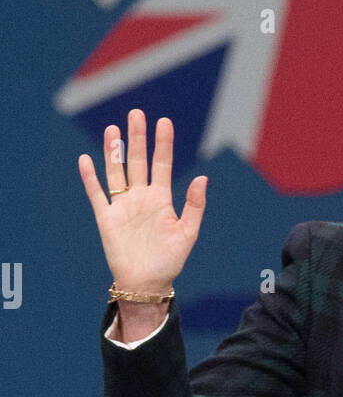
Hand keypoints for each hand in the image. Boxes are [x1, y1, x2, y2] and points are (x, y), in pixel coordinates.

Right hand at [78, 109, 206, 293]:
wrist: (147, 283)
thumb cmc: (170, 260)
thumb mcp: (188, 232)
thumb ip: (194, 204)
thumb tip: (202, 177)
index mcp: (162, 198)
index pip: (162, 164)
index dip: (163, 143)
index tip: (164, 121)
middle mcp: (141, 197)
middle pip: (137, 161)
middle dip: (137, 138)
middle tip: (136, 113)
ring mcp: (123, 206)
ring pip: (116, 172)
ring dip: (113, 151)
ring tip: (112, 129)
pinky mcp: (106, 219)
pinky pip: (97, 194)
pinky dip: (90, 178)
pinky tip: (86, 159)